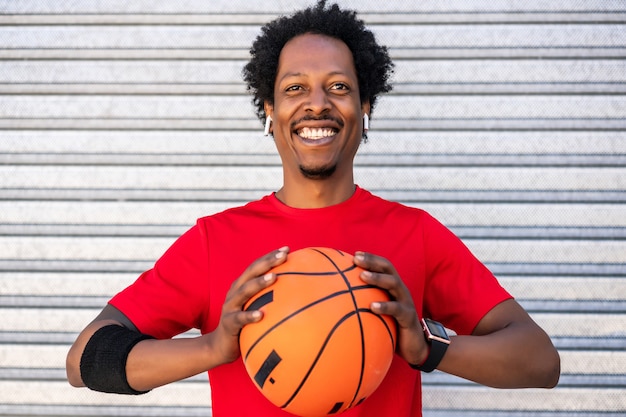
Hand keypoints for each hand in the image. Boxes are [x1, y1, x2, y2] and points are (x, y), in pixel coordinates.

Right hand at [211, 246, 288, 363]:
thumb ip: (270, 298)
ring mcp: (230, 306)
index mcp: (242, 286)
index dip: (270, 256)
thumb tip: (299, 294)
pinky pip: (240, 318)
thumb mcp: (256, 308)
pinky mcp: (229, 323)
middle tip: (283, 255)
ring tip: (274, 277)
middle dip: (267, 262)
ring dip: (259, 283)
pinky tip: (262, 315)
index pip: (257, 266)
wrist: (221, 346)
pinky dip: (250, 316)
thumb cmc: (245, 325)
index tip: (287, 249)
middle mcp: (235, 292)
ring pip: (244, 291)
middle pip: (251, 272)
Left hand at [353, 251, 427, 365]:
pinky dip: (385, 306)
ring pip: (393, 284)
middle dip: (372, 262)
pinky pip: (397, 309)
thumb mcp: (380, 312)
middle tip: (356, 259)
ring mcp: (405, 302)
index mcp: (393, 287)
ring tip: (362, 276)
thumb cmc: (392, 327)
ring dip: (377, 278)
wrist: (414, 346)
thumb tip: (342, 300)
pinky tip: (372, 306)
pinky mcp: (408, 316)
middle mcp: (400, 290)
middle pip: (388, 269)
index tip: (355, 254)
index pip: (384, 266)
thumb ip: (367, 303)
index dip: (371, 258)